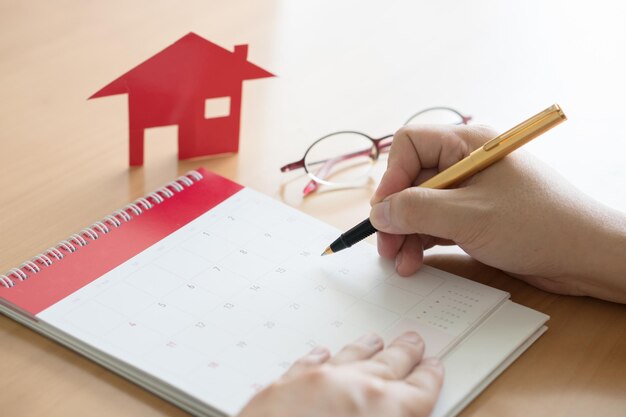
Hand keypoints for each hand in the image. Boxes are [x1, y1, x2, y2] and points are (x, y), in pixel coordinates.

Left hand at [237, 332, 443, 416]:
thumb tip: (403, 414)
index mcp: (386, 409)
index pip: (420, 388)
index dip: (430, 376)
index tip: (434, 366)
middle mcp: (355, 386)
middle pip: (389, 363)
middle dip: (404, 353)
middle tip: (413, 341)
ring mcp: (317, 381)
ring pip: (350, 356)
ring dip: (366, 349)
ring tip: (375, 340)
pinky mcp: (284, 385)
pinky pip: (309, 363)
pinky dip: (321, 357)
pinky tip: (324, 352)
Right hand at [370, 124, 625, 302]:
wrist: (584, 256)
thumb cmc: (536, 225)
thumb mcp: (468, 217)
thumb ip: (416, 211)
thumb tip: (379, 213)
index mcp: (466, 144)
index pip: (410, 145)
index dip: (392, 177)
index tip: (385, 211)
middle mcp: (465, 162)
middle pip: (411, 180)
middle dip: (395, 214)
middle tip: (386, 248)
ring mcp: (470, 190)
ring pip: (421, 205)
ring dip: (406, 233)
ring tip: (401, 262)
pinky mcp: (475, 215)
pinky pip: (436, 222)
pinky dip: (422, 240)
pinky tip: (415, 261)